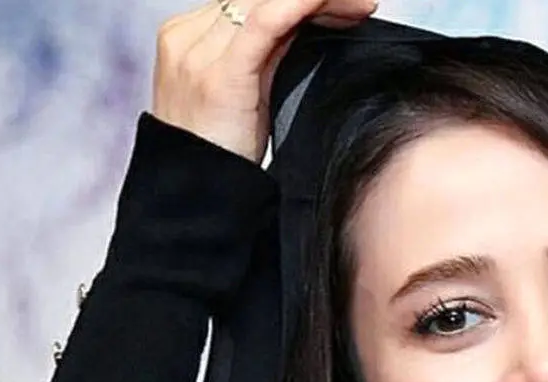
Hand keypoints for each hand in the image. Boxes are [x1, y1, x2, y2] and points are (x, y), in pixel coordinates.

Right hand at [151, 0, 377, 160]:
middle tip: (361, 4)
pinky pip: (264, 23)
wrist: (197, 196)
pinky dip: (301, 6)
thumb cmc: (224, 153)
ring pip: (264, 1)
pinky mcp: (217, 75)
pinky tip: (328, 4)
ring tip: (359, 7)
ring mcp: (196, 53)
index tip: (344, 3)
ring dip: (319, 0)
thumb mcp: (247, 92)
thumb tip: (307, 25)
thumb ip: (268, 54)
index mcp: (187, 36)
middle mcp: (187, 36)